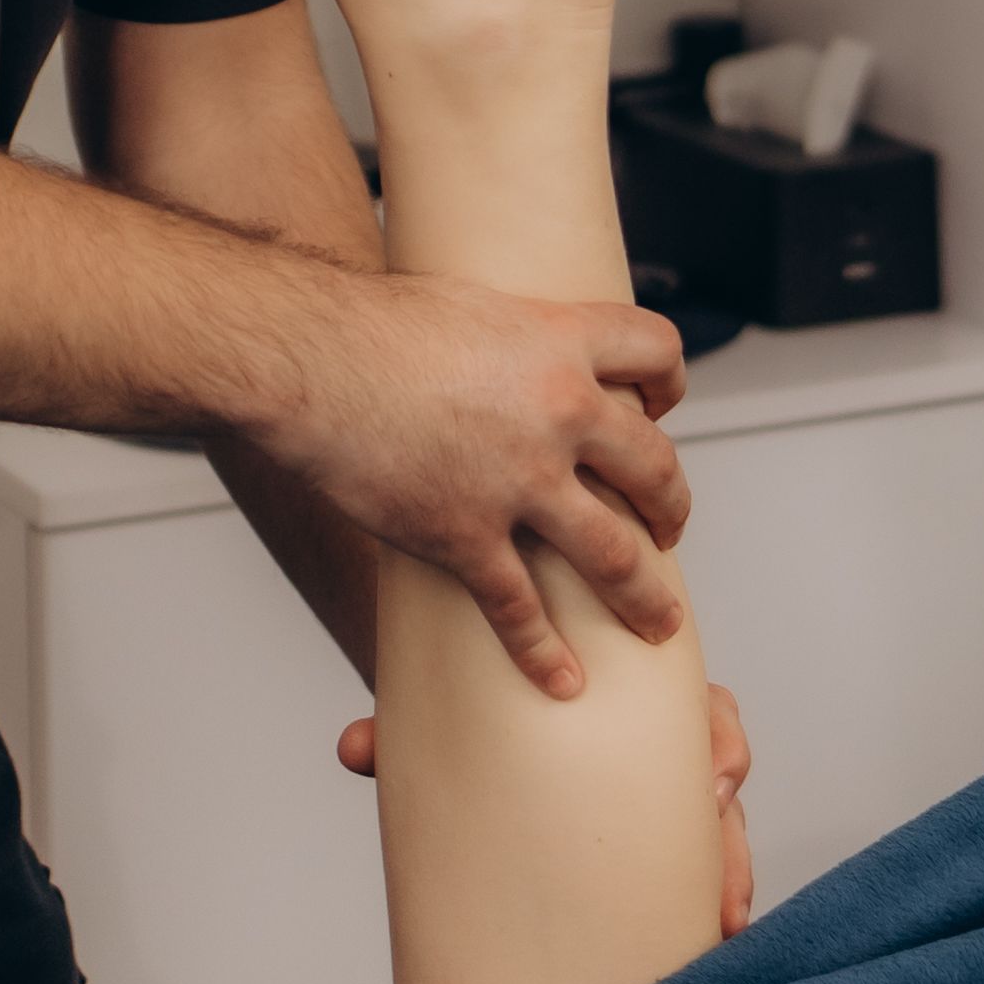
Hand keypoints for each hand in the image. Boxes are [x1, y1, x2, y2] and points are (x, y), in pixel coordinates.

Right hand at [241, 266, 693, 697]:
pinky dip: (544, 652)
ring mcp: (518, 480)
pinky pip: (519, 608)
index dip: (672, 381)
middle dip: (671, 506)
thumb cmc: (374, 323)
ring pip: (612, 552)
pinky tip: (564, 681)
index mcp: (562, 341)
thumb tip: (511, 344)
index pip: (658, 352)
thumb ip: (510, 332)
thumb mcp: (469, 303)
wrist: (312, 360)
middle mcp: (560, 412)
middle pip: (654, 466)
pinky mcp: (467, 534)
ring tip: (659, 622)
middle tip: (669, 529)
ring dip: (643, 594)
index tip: (663, 408)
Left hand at [347, 682, 756, 935]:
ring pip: (719, 826)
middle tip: (727, 891)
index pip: (702, 707)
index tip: (716, 789)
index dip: (720, 746)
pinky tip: (704, 938)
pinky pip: (693, 856)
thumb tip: (353, 748)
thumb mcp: (451, 703)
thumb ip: (404, 729)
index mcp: (631, 692)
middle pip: (721, 778)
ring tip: (721, 929)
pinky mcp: (646, 826)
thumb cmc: (474, 694)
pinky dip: (705, 892)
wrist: (464, 691)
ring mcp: (656, 783)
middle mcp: (656, 737)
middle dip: (731, 840)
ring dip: (726, 877)